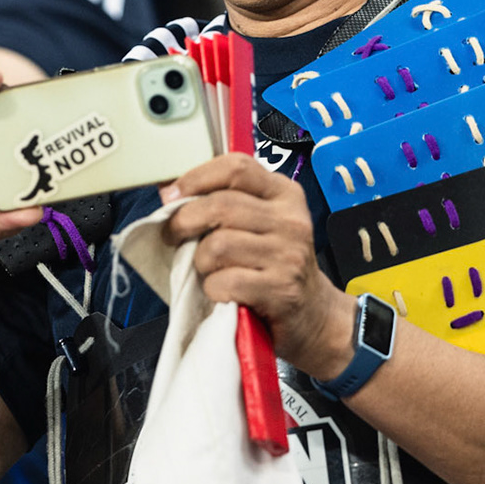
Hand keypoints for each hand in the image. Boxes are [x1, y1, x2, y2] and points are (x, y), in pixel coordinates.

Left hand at [160, 154, 352, 377]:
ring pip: (218, 245)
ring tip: (209, 271)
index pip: (236, 168)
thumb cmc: (275, 266)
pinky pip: (226, 282)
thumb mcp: (262, 224)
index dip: (196, 178)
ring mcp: (288, 255)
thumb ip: (228, 204)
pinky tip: (223, 292)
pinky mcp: (281, 290)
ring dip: (201, 262)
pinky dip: (213, 289)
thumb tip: (170, 194)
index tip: (172, 196)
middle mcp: (290, 220)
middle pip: (221, 206)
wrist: (314, 314)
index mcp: (284, 194)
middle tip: (173, 236)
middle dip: (184, 222)